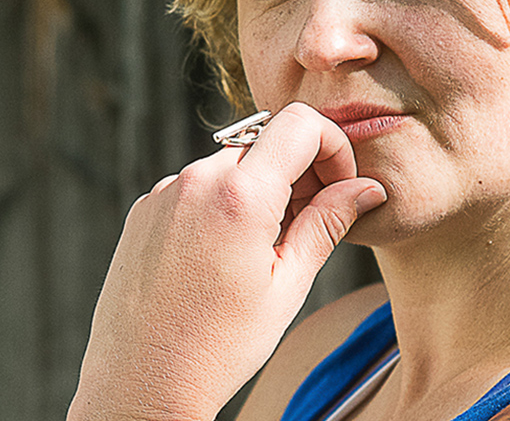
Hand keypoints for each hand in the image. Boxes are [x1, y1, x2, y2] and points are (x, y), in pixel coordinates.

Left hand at [67, 103, 386, 420]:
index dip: (334, 147)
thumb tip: (368, 188)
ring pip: (231, 166)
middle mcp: (195, 182)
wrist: (142, 384)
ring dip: (259, 191)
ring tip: (263, 252)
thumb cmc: (219, 346)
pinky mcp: (143, 210)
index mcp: (239, 196)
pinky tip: (223, 258)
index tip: (339, 188)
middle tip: (309, 226)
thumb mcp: (289, 285)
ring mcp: (164, 194)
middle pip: (266, 142)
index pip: (301, 124)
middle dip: (298, 172)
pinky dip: (221, 206)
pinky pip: (196, 188)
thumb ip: (329, 223)